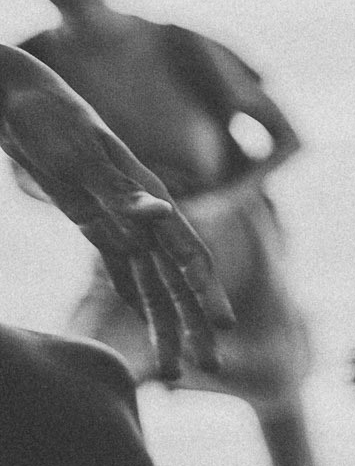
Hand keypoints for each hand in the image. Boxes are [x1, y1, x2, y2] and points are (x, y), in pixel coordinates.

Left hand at [0, 53, 228, 380]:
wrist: (16, 93)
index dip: (205, 288)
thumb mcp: (79, 151)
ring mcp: (120, 219)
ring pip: (151, 283)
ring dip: (164, 326)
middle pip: (176, 278)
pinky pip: (121, 269)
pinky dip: (135, 298)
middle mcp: (143, 214)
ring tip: (172, 372)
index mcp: (147, 196)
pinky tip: (145, 322)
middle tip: (211, 366)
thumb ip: (119, 188)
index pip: (186, 251)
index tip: (221, 325)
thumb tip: (160, 216)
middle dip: (193, 322)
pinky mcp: (95, 221)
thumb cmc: (45, 115)